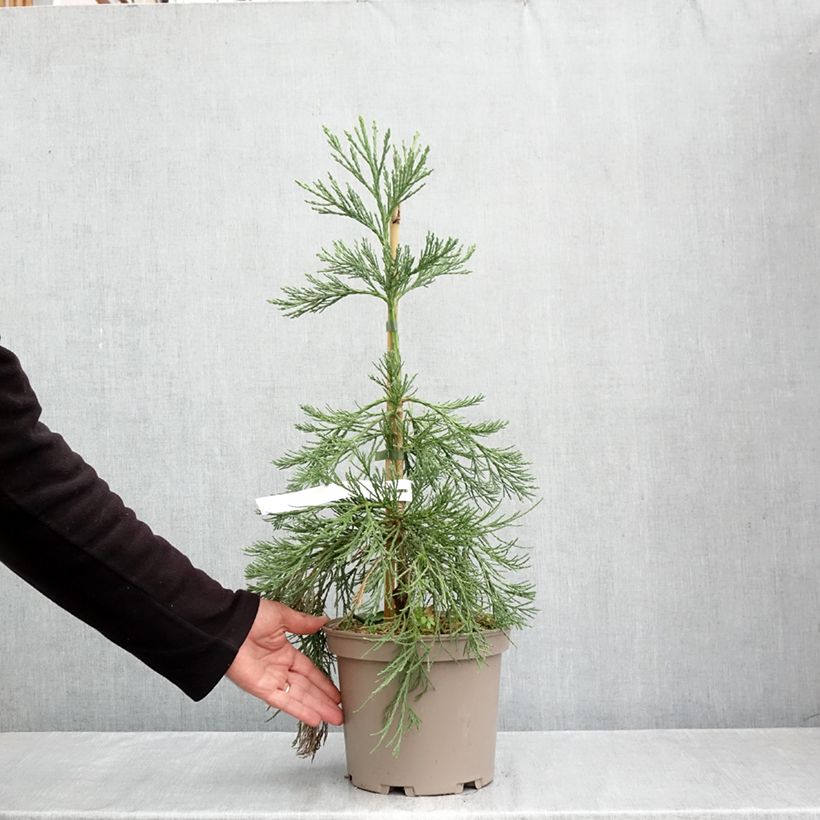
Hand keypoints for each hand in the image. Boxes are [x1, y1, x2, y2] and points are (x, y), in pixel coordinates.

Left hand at [226, 599, 342, 726]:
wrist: (228, 625)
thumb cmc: (250, 616)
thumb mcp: (282, 616)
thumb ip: (303, 623)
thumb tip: (323, 620)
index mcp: (284, 651)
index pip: (309, 671)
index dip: (324, 682)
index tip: (337, 692)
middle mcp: (279, 668)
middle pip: (307, 688)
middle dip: (324, 701)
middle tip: (340, 713)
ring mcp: (271, 679)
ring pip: (299, 697)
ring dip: (317, 709)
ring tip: (334, 719)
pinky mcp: (261, 688)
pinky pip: (284, 702)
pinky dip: (299, 711)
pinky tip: (314, 719)